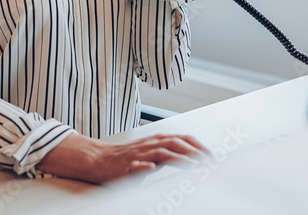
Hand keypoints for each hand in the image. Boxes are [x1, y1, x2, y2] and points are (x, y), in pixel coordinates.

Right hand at [37, 132, 207, 183]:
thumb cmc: (123, 158)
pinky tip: (152, 169)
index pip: (181, 138)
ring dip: (177, 157)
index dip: (197, 144)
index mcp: (155, 141)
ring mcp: (138, 155)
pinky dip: (144, 166)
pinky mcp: (125, 165)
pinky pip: (135, 164)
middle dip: (193, 151)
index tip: (211, 154)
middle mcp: (149, 145)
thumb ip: (166, 155)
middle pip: (175, 142)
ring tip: (191, 165)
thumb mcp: (149, 154)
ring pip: (159, 151)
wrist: (97, 159)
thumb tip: (188, 159)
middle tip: (208, 160)